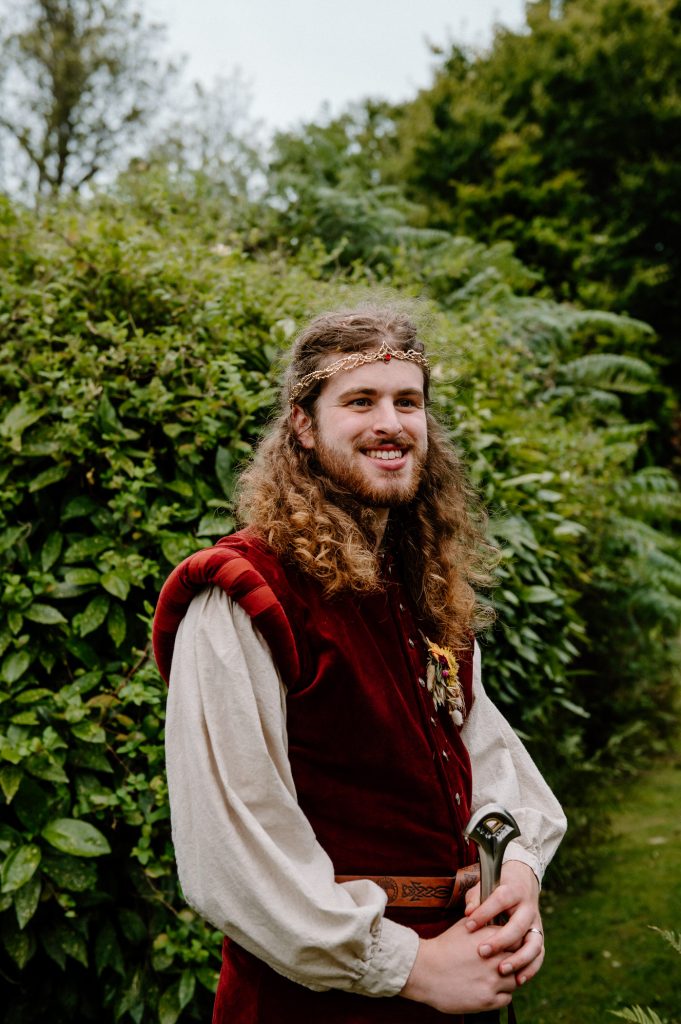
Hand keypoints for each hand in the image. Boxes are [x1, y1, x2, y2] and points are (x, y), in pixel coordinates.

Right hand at [400, 917, 517, 1013]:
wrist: (424, 970)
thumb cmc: (443, 946)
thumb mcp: (465, 927)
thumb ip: (485, 924)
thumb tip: (499, 923)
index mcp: (490, 937)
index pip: (518, 939)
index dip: (515, 943)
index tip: (510, 947)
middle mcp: (495, 958)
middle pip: (520, 960)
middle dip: (514, 961)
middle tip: (504, 962)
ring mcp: (492, 980)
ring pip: (516, 980)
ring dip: (508, 979)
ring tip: (494, 976)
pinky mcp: (487, 1000)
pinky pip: (507, 999)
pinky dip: (501, 995)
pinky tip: (488, 988)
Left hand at [463, 859, 544, 985]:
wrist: (522, 882)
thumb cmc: (496, 887)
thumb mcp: (484, 885)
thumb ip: (476, 898)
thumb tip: (468, 913)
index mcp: (513, 891)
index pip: (499, 901)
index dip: (484, 913)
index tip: (468, 926)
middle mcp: (528, 908)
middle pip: (518, 926)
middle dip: (501, 941)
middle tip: (482, 952)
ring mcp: (536, 924)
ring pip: (534, 944)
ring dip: (519, 959)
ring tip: (502, 970)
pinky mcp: (539, 937)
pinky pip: (539, 955)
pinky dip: (531, 969)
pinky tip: (518, 980)